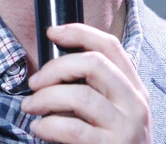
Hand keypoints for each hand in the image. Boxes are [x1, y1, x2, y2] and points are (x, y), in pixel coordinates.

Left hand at [21, 24, 151, 142]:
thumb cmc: (109, 143)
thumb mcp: (111, 111)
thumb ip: (93, 87)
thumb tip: (52, 66)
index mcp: (134, 88)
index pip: (110, 46)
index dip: (79, 32)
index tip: (52, 33)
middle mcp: (135, 103)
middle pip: (93, 63)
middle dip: (55, 68)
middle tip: (34, 82)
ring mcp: (126, 128)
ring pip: (79, 95)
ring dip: (44, 98)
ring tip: (30, 107)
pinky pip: (71, 128)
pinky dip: (47, 126)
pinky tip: (38, 129)